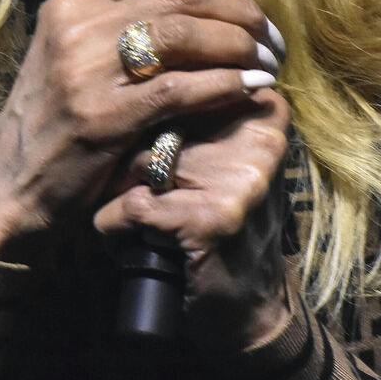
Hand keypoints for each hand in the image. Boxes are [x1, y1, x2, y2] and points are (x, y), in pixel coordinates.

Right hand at [0, 0, 288, 263]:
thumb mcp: (76, 58)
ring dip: (240, 45)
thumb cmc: (55, 125)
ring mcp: (85, 71)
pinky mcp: (101, 118)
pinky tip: (251, 89)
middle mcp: (77, 26)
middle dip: (243, 8)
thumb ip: (126, 24)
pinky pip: (180, 88)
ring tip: (267, 64)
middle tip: (272, 37)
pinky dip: (226, 85)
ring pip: (185, 32)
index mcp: (74, 3)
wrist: (6, 190)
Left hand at [94, 88, 295, 352]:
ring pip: (137, 162)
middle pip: (155, 120)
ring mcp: (239, 178)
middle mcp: (258, 139)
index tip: (157, 152)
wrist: (250, 310)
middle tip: (148, 194)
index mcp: (263, 112)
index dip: (152, 117)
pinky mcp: (212, 218)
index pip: (179, 82)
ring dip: (121, 193)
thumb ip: (197, 112)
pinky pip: (132, 207)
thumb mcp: (223, 160)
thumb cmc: (224, 224)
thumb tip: (134, 69)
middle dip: (133, 158)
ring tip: (143, 219)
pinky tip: (136, 242)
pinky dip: (117, 227)